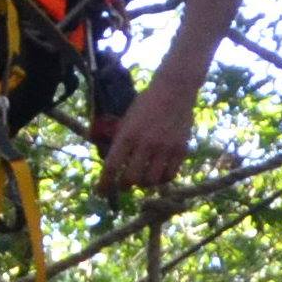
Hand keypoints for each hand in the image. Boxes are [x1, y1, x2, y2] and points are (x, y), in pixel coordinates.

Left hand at [100, 68, 196, 195]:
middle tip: (123, 184)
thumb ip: (120, 140)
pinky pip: (169, 175)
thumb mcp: (127, 118)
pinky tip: (157, 175)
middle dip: (123, 185)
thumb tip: (111, 164)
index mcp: (128, 134)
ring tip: (141, 179)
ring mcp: (164, 148)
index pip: (111, 167)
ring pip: (150, 181)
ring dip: (143, 184)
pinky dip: (161, 180)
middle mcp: (145, 144)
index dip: (104, 184)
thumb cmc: (146, 103)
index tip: (101, 192)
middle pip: (130, 179)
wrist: (174, 89)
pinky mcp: (180, 150)